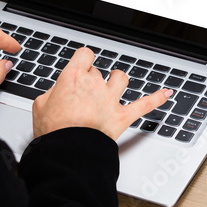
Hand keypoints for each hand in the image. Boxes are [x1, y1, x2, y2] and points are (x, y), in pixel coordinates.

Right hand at [32, 47, 172, 139]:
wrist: (69, 152)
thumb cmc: (54, 131)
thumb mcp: (40, 106)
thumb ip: (52, 94)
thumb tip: (58, 93)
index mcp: (74, 77)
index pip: (84, 55)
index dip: (82, 61)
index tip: (80, 66)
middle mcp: (95, 85)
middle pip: (98, 72)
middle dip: (92, 81)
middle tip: (83, 96)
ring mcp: (111, 100)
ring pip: (120, 78)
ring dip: (118, 79)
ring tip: (115, 81)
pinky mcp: (123, 116)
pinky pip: (144, 104)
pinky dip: (157, 98)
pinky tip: (166, 93)